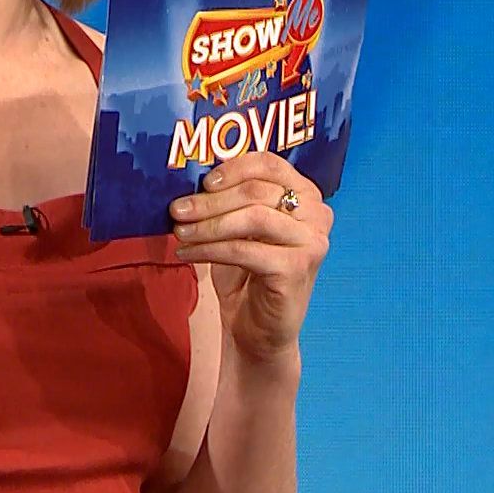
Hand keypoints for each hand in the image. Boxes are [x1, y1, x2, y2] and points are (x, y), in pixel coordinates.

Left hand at [168, 151, 331, 362]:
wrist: (259, 329)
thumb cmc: (247, 272)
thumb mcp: (237, 227)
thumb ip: (228, 199)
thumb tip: (190, 178)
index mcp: (306, 194)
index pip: (269, 163)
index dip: (232, 168)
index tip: (201, 182)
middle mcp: (316, 214)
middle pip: (256, 191)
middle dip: (209, 201)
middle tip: (176, 210)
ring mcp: (311, 242)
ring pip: (252, 217)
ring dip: (208, 224)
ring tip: (179, 232)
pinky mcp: (297, 268)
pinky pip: (244, 249)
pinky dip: (210, 249)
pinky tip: (187, 253)